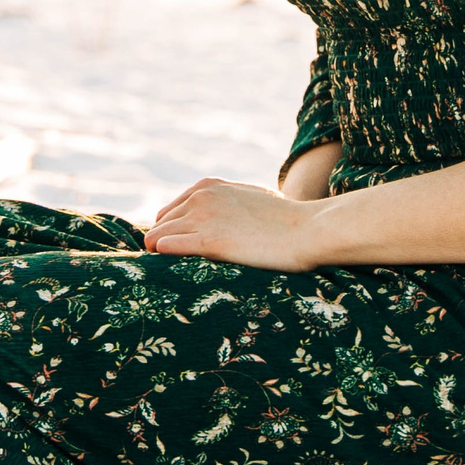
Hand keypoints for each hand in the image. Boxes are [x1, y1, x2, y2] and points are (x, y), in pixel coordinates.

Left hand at [142, 177, 326, 271]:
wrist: (308, 230)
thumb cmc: (285, 220)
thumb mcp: (249, 198)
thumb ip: (226, 203)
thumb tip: (217, 220)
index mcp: (208, 186)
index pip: (168, 212)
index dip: (172, 235)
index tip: (182, 256)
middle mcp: (200, 197)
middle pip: (158, 225)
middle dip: (163, 246)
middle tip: (179, 271)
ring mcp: (203, 217)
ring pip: (156, 238)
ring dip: (162, 258)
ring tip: (178, 278)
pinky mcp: (210, 241)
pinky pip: (167, 248)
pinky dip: (166, 260)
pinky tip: (180, 274)